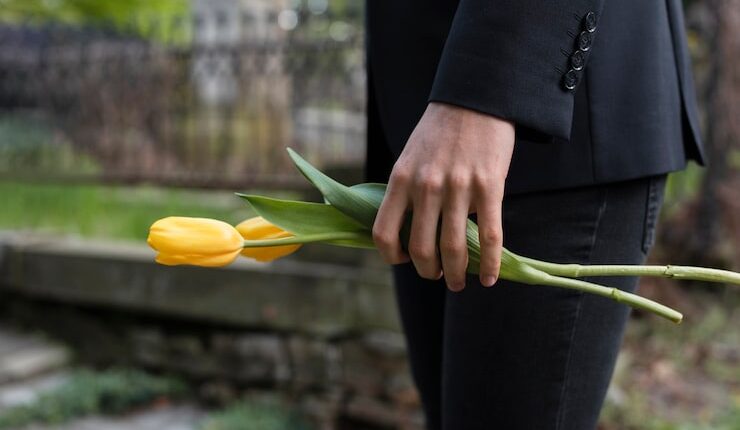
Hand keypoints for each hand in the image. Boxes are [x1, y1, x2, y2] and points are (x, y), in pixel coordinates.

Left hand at [372, 102, 514, 290]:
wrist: (475, 99)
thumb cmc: (440, 133)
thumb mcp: (409, 158)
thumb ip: (406, 193)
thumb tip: (407, 234)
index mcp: (401, 180)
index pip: (384, 233)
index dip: (392, 257)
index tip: (403, 261)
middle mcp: (426, 187)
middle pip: (421, 249)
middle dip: (429, 272)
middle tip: (438, 276)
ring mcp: (459, 188)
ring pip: (454, 249)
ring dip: (457, 275)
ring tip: (460, 282)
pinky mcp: (489, 187)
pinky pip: (491, 237)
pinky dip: (490, 265)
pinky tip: (489, 278)